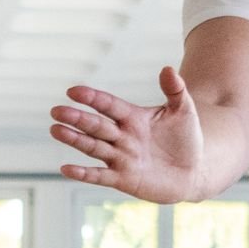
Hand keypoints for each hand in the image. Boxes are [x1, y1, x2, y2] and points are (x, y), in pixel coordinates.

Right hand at [52, 68, 202, 201]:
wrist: (193, 171)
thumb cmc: (186, 139)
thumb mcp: (184, 111)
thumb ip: (175, 90)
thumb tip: (166, 68)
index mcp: (133, 118)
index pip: (109, 105)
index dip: (92, 98)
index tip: (73, 91)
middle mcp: (122, 137)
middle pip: (96, 125)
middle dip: (77, 119)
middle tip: (57, 111)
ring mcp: (120, 158)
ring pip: (93, 147)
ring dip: (74, 140)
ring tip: (55, 130)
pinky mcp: (123, 179)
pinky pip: (99, 176)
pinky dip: (83, 174)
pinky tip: (66, 169)